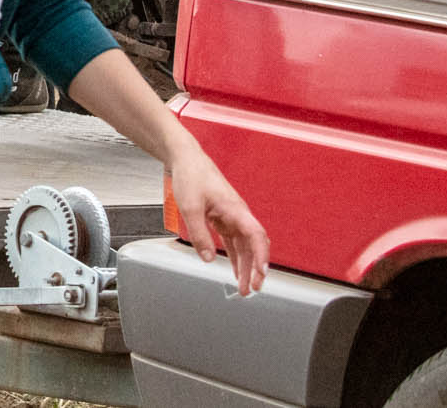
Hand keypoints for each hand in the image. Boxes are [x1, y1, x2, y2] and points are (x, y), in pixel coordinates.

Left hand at [170, 145, 268, 296]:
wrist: (185, 158)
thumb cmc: (191, 176)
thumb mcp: (190, 207)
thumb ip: (199, 234)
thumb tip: (208, 258)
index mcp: (235, 209)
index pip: (256, 235)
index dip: (261, 255)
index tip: (261, 272)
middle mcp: (238, 214)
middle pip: (252, 245)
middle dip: (254, 268)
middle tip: (252, 288)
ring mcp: (231, 216)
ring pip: (243, 246)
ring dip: (245, 266)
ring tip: (244, 286)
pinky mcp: (222, 218)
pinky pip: (233, 241)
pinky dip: (234, 256)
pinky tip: (235, 270)